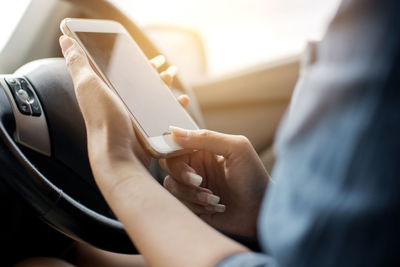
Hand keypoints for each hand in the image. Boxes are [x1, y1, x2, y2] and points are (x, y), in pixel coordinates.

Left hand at [59, 35, 187, 193]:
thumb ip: (78, 63)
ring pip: (154, 97)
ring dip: (166, 86)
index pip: (122, 71)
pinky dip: (175, 106)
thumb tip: (66, 40)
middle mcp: (120, 104)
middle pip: (141, 84)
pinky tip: (181, 101)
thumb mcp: (88, 86)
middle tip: (167, 68)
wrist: (119, 154)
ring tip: (173, 77)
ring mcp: (135, 118)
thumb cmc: (103, 121)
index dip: (135, 61)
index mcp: (106, 91)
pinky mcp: (148, 129)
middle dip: (155, 74)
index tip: (149, 56)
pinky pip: (164, 114)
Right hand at [160, 127, 269, 236]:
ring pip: (172, 186)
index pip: (176, 143)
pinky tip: (215, 207)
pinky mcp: (192, 205)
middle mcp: (195, 165)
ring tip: (214, 199)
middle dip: (182, 175)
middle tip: (200, 181)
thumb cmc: (253, 177)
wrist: (261, 211)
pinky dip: (196, 207)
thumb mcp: (236, 149)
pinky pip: (178, 204)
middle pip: (168, 164)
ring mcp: (192, 186)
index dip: (172, 149)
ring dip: (192, 194)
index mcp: (203, 149)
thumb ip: (206, 137)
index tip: (182, 159)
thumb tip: (174, 130)